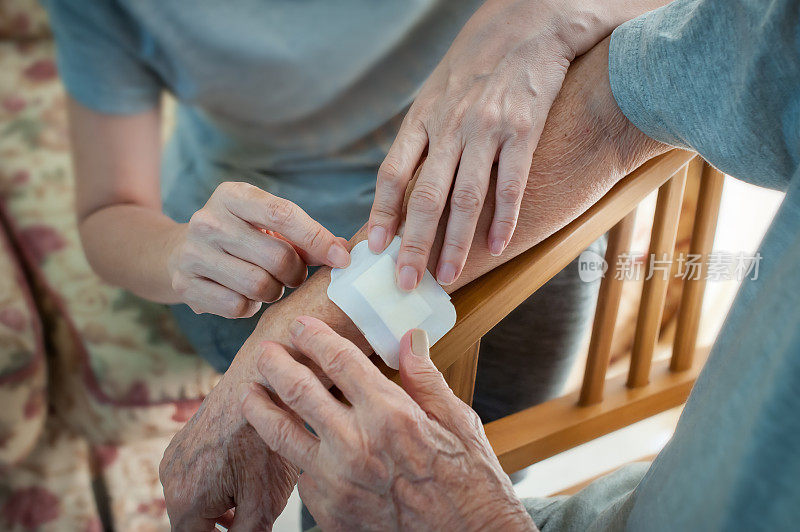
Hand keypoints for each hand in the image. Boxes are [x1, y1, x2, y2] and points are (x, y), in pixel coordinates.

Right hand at [160, 380, 298, 530]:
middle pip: (191, 524)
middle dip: (220, 528)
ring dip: (216, 507)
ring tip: (248, 497)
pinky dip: (213, 483)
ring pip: (192, 500)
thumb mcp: (265, 501)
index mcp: (186, 501)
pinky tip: (241, 473)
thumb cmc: (265, 439)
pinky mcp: (182, 442)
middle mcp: (171, 480)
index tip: (242, 527)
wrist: (261, 381)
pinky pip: (192, 475)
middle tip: (248, 516)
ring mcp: (173, 458)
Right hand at [167, 181, 349, 317]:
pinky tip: (244, 295)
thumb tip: (342, 252)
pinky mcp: (184, 285)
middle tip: (294, 276)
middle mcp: (208, 220)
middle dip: (296, 273)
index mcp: (232, 195)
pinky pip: (237, 307)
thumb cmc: (240, 236)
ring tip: (269, 284)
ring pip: (259, 285)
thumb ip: (304, 236)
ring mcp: (192, 253)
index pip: (283, 214)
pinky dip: (250, 307)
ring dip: (275, 291)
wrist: (178, 252)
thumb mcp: (266, 224)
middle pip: (277, 257)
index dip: (317, 238)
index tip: (342, 258)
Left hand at [241, 317, 535, 530]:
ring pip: (282, 436)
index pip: (339, 361)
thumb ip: (424, 378)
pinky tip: (292, 444)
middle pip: (299, 391)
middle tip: (265, 352)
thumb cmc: (469, 481)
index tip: (301, 326)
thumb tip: (409, 339)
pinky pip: (301, 476)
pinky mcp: (330, 512)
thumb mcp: (458, 421)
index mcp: (390, 415)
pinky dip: (294, 456)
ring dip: (262, 409)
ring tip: (250, 393)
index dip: (315, 338)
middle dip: (276, 365)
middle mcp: (356, 446)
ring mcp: (338, 482)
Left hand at [367, 0, 614, 289]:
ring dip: (456, 243)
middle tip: (406, 281)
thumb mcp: (435, 94)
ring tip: (449, 275)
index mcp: (422, 119)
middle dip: (413, 244)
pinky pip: (512, 184)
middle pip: (425, 196)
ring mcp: (486, 129)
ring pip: (466, 197)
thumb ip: (420, 137)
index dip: (382, 213)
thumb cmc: (476, 67)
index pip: (393, 173)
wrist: (526, 28)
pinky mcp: (523, 130)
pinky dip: (504, 219)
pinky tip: (497, 245)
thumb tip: (401, 185)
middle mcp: (450, 127)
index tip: (374, 247)